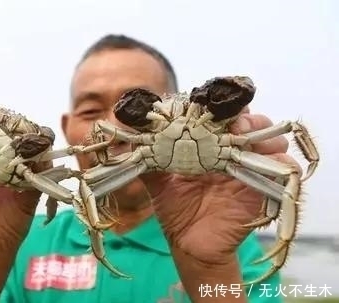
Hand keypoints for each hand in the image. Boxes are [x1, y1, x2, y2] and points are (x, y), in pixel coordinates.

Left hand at [141, 109, 300, 263]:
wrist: (188, 244)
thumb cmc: (176, 210)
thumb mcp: (157, 181)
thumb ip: (147, 159)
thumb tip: (128, 136)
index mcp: (209, 147)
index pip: (223, 117)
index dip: (220, 108)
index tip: (208, 105)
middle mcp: (232, 154)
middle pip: (252, 122)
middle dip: (246, 116)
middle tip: (232, 122)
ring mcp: (249, 170)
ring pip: (273, 139)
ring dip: (263, 133)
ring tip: (244, 136)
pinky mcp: (263, 190)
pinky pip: (285, 171)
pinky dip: (282, 162)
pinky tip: (267, 160)